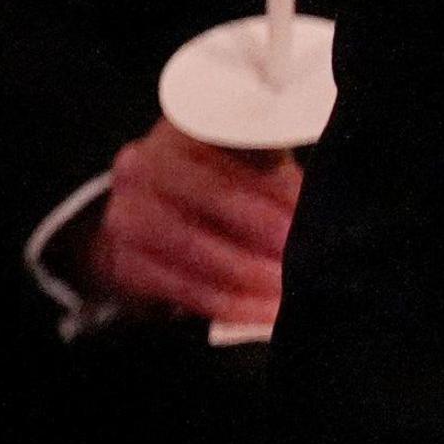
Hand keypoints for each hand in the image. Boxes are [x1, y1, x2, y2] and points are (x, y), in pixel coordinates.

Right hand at [82, 120, 301, 328]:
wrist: (149, 231)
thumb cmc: (213, 197)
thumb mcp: (242, 170)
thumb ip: (275, 176)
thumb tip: (319, 206)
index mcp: (178, 133)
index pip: (225, 148)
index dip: (270, 180)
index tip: (308, 207)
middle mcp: (141, 165)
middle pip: (205, 193)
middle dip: (260, 225)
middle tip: (302, 251)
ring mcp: (125, 214)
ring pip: (192, 245)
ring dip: (249, 271)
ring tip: (289, 287)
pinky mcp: (124, 262)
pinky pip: (184, 287)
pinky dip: (232, 303)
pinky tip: (266, 310)